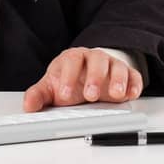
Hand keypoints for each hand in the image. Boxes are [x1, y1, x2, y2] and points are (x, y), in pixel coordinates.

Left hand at [22, 47, 142, 111]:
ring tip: (115, 95)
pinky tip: (132, 94)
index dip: (68, 77)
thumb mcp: (52, 86)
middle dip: (95, 77)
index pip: (72, 61)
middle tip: (90, 95)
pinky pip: (133, 76)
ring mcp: (112, 65)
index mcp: (74, 58)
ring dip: (117, 80)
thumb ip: (39, 95)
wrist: (88, 73)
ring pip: (117, 67)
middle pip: (97, 61)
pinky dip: (134, 84)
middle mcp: (94, 58)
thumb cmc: (70, 79)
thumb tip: (29, 106)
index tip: (64, 95)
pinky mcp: (127, 74)